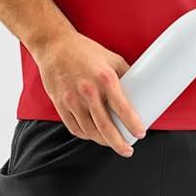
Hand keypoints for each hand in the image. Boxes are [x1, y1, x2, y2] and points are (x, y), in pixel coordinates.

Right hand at [33, 29, 145, 155]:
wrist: (54, 45)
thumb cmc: (84, 51)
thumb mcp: (111, 58)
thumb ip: (125, 75)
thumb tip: (141, 89)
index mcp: (105, 79)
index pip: (122, 108)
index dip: (132, 124)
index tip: (140, 134)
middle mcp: (88, 91)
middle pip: (105, 126)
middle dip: (119, 143)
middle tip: (128, 150)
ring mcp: (72, 99)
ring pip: (89, 131)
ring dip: (102, 141)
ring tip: (112, 144)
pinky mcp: (60, 104)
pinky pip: (74, 127)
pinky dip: (85, 135)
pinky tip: (93, 136)